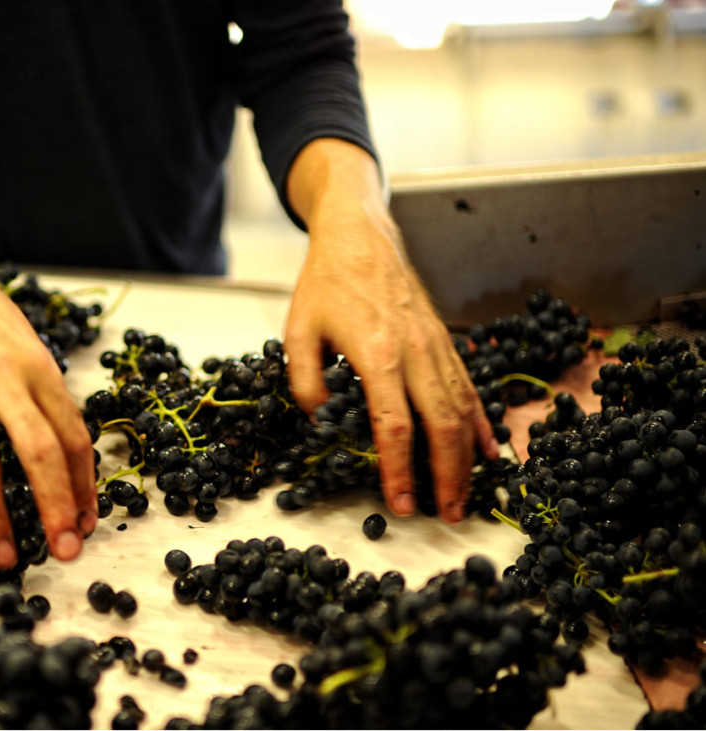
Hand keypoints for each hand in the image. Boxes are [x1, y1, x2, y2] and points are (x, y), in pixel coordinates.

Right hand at [0, 236, 98, 567]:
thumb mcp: (20, 338)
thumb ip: (40, 389)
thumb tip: (62, 447)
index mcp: (38, 365)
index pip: (73, 435)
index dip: (84, 485)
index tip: (87, 522)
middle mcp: (4, 376)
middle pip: (41, 454)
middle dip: (56, 509)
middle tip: (65, 552)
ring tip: (6, 557)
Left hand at [283, 203, 497, 522]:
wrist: (360, 237)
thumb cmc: (325, 283)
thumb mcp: (297, 332)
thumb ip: (304, 382)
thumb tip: (321, 423)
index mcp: (377, 353)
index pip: (394, 425)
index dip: (399, 469)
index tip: (402, 503)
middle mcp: (416, 352)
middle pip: (442, 425)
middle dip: (448, 476)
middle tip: (448, 515)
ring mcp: (436, 346)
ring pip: (464, 410)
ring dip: (468, 457)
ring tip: (468, 496)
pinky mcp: (445, 342)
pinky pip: (470, 389)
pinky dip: (483, 423)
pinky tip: (490, 451)